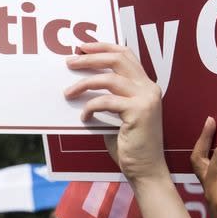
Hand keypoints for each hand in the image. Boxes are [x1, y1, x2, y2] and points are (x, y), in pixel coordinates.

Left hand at [64, 42, 167, 183]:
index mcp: (146, 85)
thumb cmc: (129, 146)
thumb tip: (79, 87)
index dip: (103, 47)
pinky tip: (83, 117)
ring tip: (67, 92)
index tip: (82, 47)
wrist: (146, 170)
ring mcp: (146, 98)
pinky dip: (90, 107)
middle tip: (70, 61)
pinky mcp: (139, 112)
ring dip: (84, 83)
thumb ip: (107, 99)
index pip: (126, 55)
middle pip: (118, 59)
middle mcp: (149, 87)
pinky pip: (106, 101)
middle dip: (91, 58)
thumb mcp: (116, 117)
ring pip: (109, 78)